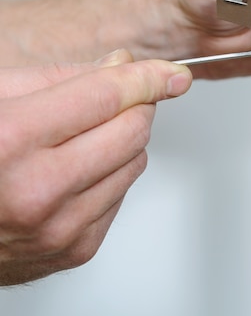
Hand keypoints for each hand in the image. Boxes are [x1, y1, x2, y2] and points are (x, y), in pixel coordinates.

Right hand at [0, 54, 191, 285]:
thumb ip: (60, 77)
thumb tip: (122, 65)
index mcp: (11, 139)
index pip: (107, 96)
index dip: (147, 77)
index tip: (169, 72)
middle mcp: (38, 189)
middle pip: (132, 131)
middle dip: (135, 106)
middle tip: (119, 98)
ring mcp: (59, 227)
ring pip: (135, 163)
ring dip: (121, 141)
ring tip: (80, 138)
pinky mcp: (74, 250)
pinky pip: (122, 195)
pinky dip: (110, 175)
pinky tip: (75, 171)